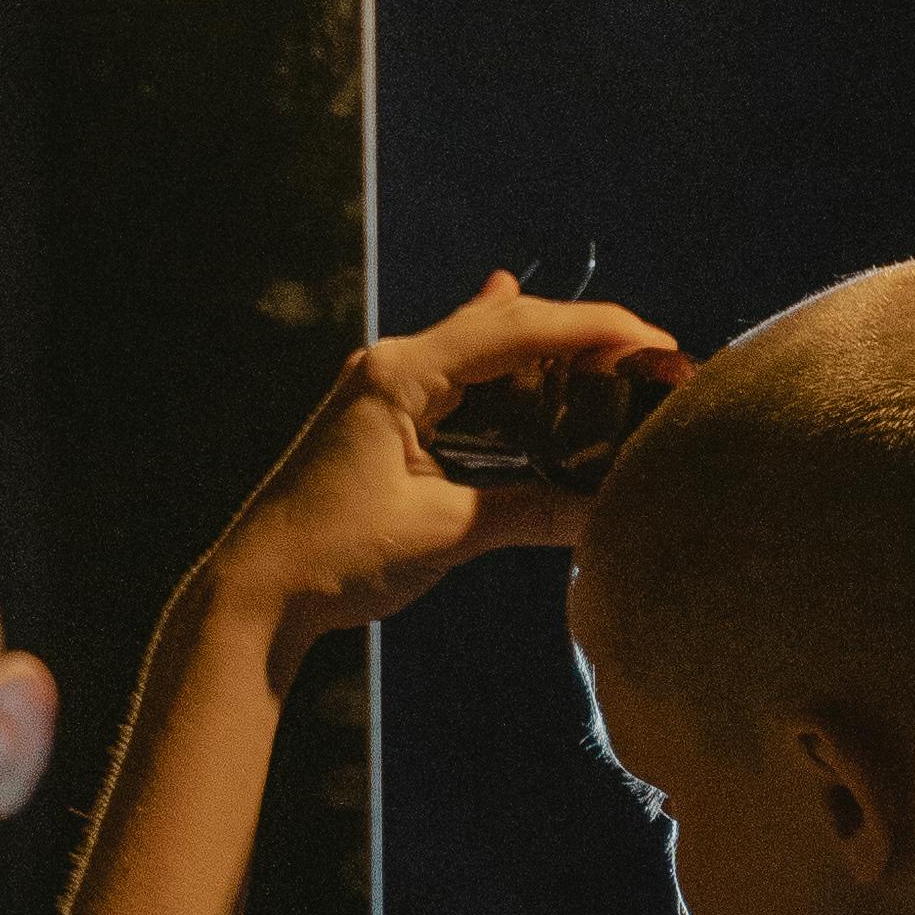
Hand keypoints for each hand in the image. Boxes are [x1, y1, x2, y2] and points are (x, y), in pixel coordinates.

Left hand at [199, 274, 680, 666]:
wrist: (257, 590)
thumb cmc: (335, 559)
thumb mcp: (445, 533)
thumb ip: (530, 512)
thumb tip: (607, 513)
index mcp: (400, 374)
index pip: (516, 329)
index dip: (595, 331)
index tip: (657, 343)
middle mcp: (392, 364)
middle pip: (506, 324)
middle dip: (584, 336)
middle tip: (654, 356)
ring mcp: (385, 387)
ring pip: (485, 348)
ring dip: (550, 351)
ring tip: (619, 361)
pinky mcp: (385, 417)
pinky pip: (462, 379)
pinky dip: (510, 373)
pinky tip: (536, 354)